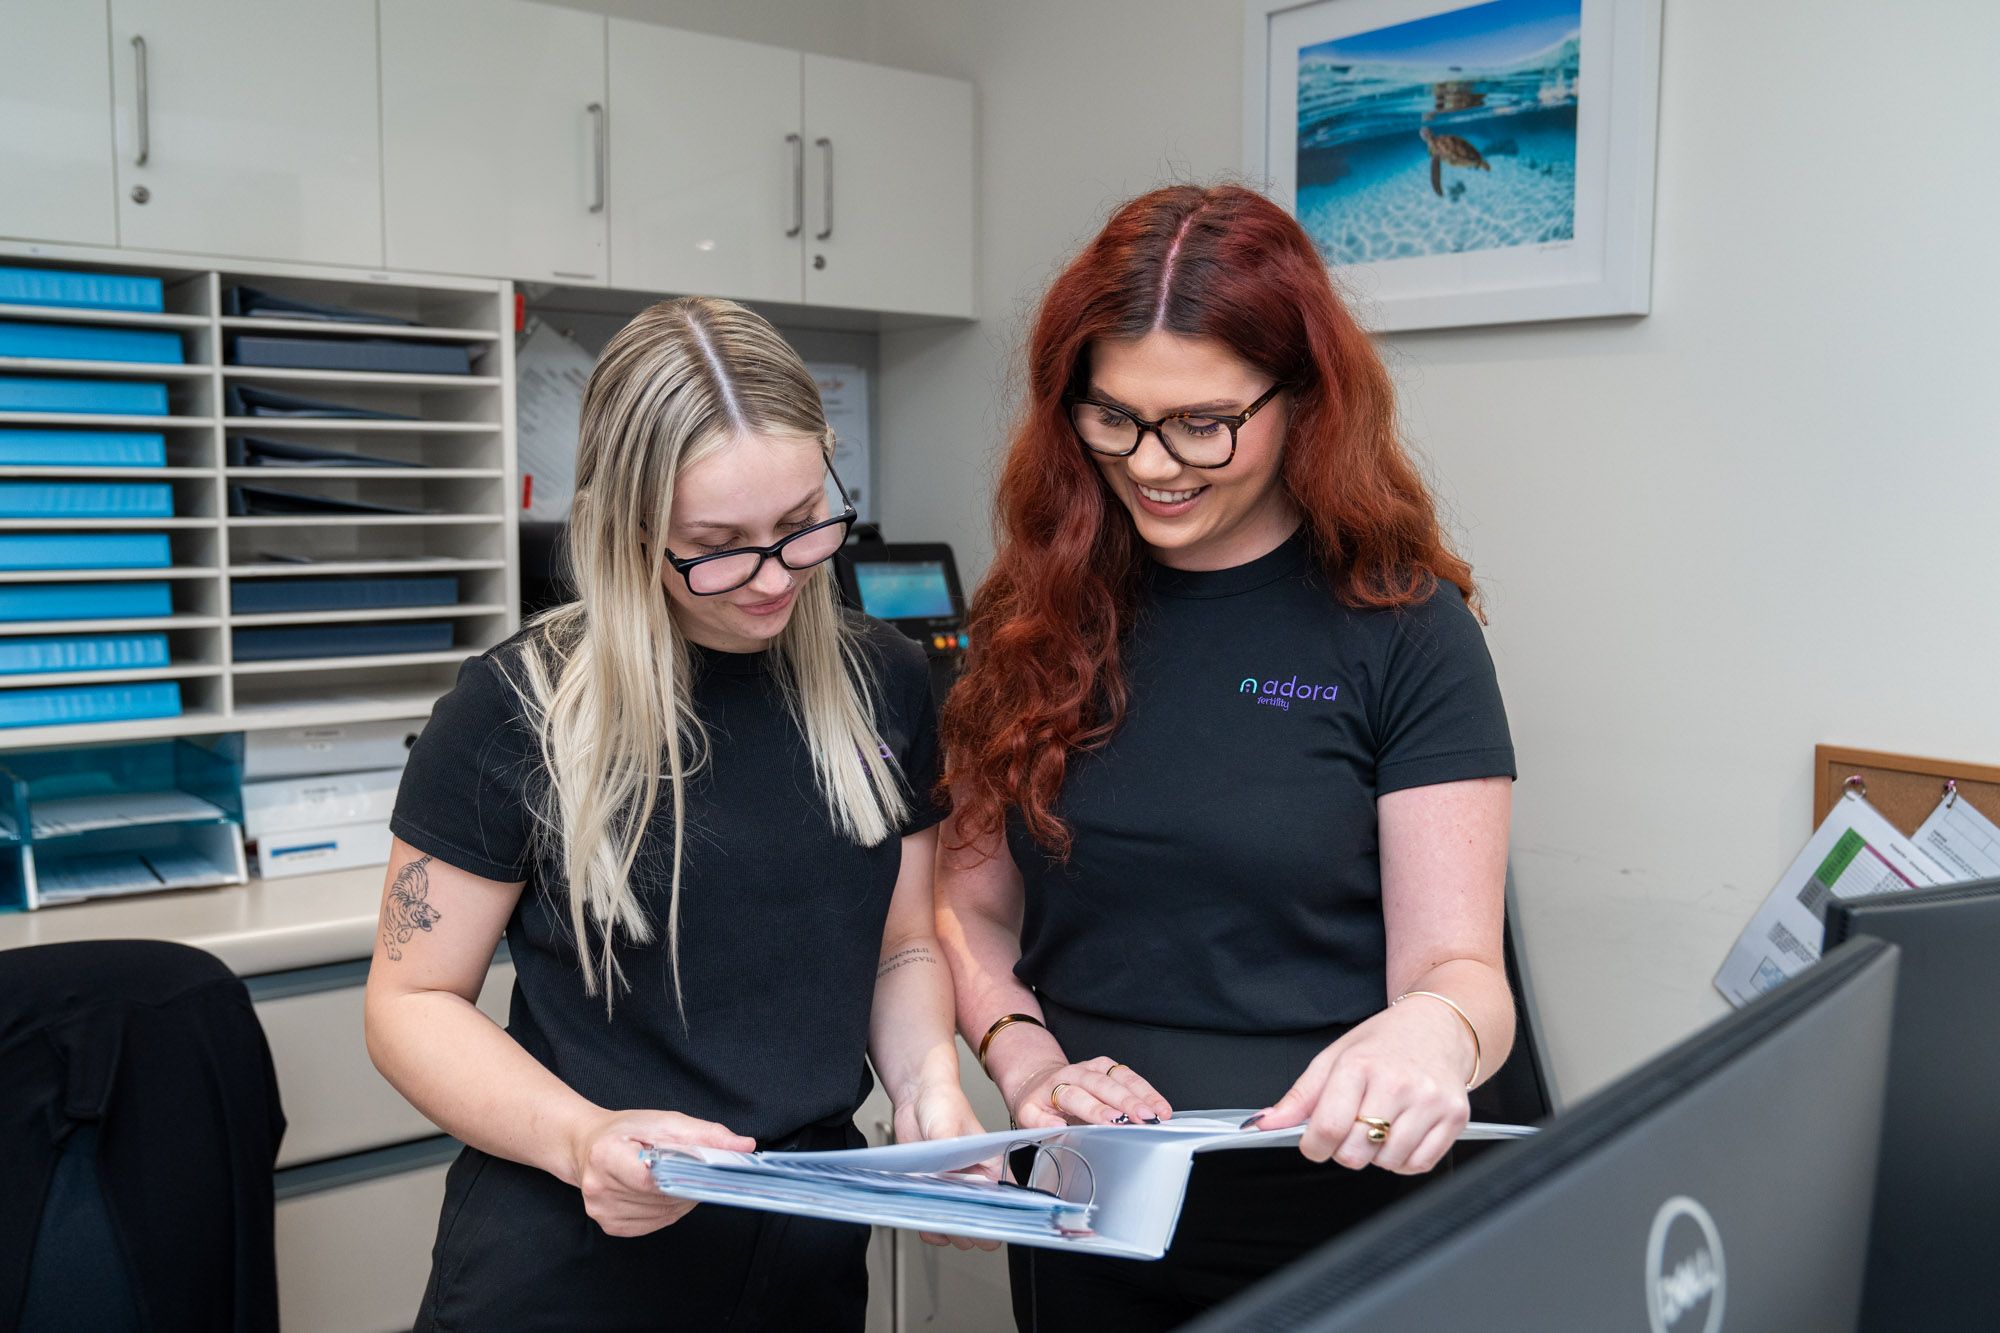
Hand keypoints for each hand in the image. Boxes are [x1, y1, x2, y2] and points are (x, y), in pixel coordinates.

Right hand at [568, 1109, 755, 1236]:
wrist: (588, 1145)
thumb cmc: (627, 1131)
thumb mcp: (665, 1121)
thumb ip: (706, 1134)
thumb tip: (744, 1146)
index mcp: (605, 1155)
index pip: (653, 1178)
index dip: (682, 1176)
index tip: (701, 1169)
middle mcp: (598, 1187)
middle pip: (662, 1198)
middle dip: (685, 1185)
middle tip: (689, 1168)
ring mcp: (601, 1211)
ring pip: (663, 1214)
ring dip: (679, 1199)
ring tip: (672, 1177)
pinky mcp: (609, 1226)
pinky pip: (654, 1224)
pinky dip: (667, 1210)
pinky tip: (661, 1193)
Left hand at [893, 1083, 1001, 1251]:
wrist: (917, 1098)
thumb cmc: (944, 1104)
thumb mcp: (948, 1126)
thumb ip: (952, 1152)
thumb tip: (952, 1176)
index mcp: (992, 1169)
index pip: (1006, 1205)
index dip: (998, 1220)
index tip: (983, 1226)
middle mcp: (976, 1185)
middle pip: (982, 1225)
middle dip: (968, 1228)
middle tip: (953, 1220)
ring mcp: (954, 1192)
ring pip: (958, 1230)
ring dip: (946, 1228)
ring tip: (935, 1215)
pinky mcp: (933, 1194)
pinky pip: (933, 1224)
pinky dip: (927, 1225)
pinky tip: (922, 1215)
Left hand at [1007, 1055, 1172, 1129]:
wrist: (1039, 1079)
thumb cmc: (1038, 1102)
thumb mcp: (1028, 1115)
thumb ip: (1040, 1122)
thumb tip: (1057, 1126)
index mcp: (1055, 1086)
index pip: (1077, 1096)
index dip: (1096, 1108)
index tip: (1112, 1120)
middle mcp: (1077, 1072)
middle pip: (1104, 1085)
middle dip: (1127, 1101)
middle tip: (1144, 1117)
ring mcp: (1095, 1067)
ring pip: (1121, 1077)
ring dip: (1143, 1094)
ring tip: (1160, 1113)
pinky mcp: (1109, 1067)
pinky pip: (1130, 1076)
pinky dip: (1147, 1091)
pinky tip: (1160, 1105)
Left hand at [1255, 1001, 1471, 1174]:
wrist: (1438, 1027)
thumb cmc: (1384, 1043)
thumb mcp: (1334, 1058)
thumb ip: (1300, 1097)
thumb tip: (1265, 1124)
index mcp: (1360, 1066)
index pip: (1327, 1128)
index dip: (1314, 1146)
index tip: (1315, 1143)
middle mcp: (1397, 1083)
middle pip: (1355, 1152)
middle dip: (1344, 1150)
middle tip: (1352, 1128)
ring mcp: (1430, 1101)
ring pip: (1387, 1162)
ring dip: (1376, 1155)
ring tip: (1381, 1124)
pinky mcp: (1454, 1117)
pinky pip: (1419, 1165)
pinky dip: (1404, 1160)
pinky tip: (1402, 1134)